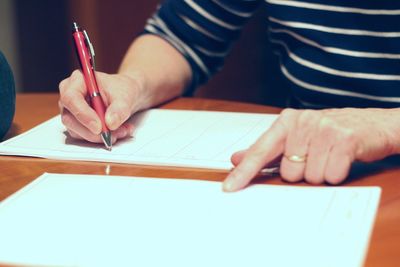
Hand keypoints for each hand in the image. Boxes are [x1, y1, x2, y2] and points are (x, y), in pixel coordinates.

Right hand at [59, 70, 143, 143]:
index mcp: (78, 81)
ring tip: (121, 131)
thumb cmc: (122, 90)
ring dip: (99, 137)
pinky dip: (101, 138)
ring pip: (77, 131)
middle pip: (70, 118)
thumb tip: (110, 123)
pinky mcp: (77, 125)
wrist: (126, 96)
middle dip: (92, 131)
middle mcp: (70, 97)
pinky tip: (117, 133)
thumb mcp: (126, 96)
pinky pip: (84, 137)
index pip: (71, 98)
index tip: (99, 127)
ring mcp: (72, 112)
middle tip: (112, 135)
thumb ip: (119, 109)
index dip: (83, 114)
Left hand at [223, 108, 399, 190]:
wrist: (371, 124)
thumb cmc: (328, 133)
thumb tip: (236, 159)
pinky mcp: (345, 139)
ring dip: (321, 174)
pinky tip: (342, 159)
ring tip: (329, 157)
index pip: (260, 151)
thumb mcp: (295, 137)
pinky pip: (332, 175)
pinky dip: (337, 174)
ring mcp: (324, 129)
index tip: (229, 188)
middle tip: (316, 157)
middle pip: (288, 173)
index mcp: (286, 122)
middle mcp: (303, 122)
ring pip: (310, 177)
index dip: (244, 172)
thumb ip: (266, 150)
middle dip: (302, 173)